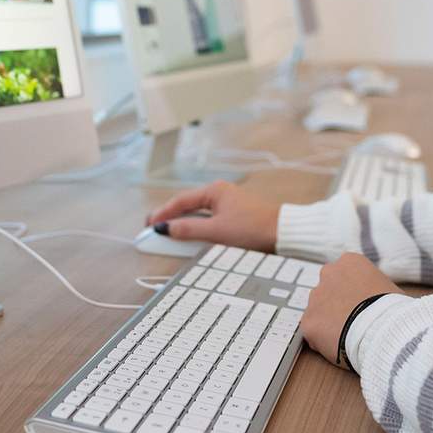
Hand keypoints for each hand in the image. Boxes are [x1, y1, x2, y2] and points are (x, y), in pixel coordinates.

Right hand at [146, 181, 278, 251]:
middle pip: (187, 207)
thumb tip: (165, 228)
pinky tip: (191, 241)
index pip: (180, 201)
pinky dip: (196, 231)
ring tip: (167, 238)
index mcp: (214, 191)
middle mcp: (219, 194)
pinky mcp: (234, 217)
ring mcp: (227, 205)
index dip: (162, 214)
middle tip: (152, 232)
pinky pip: (208, 222)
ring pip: (197, 216)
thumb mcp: (216, 231)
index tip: (148, 226)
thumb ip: (188, 230)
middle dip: (169, 220)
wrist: (284, 234)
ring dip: (183, 227)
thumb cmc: (254, 228)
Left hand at [299, 252, 400, 366]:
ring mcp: (315, 298)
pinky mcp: (308, 322)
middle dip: (336, 305)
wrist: (384, 330)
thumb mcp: (389, 288)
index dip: (353, 293)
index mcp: (349, 262)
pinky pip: (313, 333)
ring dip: (329, 323)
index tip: (361, 306)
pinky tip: (339, 347)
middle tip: (353, 322)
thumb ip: (373, 288)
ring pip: (318, 312)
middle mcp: (328, 274)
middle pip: (328, 291)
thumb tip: (376, 299)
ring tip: (348, 336)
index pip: (345, 275)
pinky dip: (323, 341)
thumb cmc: (394, 310)